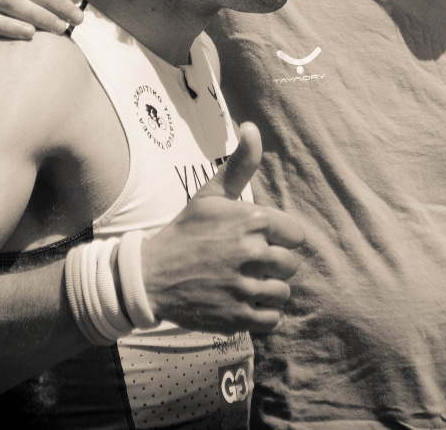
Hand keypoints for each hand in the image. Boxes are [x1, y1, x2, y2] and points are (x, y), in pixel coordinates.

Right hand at [141, 123, 304, 333]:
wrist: (150, 276)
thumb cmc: (185, 232)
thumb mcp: (210, 195)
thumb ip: (239, 164)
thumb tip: (251, 127)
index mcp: (251, 221)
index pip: (295, 236)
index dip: (279, 239)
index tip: (257, 241)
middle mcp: (251, 254)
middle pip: (291, 265)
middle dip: (274, 265)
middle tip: (246, 264)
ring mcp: (244, 288)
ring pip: (283, 292)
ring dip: (267, 290)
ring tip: (243, 283)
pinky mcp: (237, 317)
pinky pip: (273, 319)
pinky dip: (261, 314)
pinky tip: (241, 302)